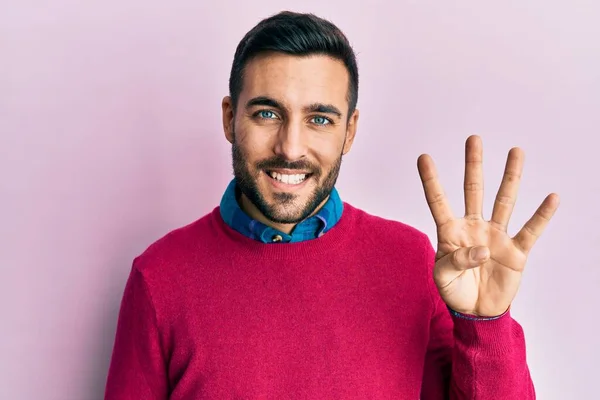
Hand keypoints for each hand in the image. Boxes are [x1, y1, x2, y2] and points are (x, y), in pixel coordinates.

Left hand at [417, 135, 559, 316]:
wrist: (476, 311)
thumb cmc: (454, 290)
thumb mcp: (443, 277)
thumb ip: (456, 260)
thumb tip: (481, 250)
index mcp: (450, 231)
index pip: (438, 201)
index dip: (431, 180)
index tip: (423, 157)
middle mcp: (474, 227)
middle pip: (473, 190)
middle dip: (473, 165)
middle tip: (473, 139)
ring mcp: (495, 236)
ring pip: (503, 200)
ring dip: (510, 177)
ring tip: (515, 152)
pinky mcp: (516, 251)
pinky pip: (531, 230)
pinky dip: (541, 215)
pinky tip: (552, 197)